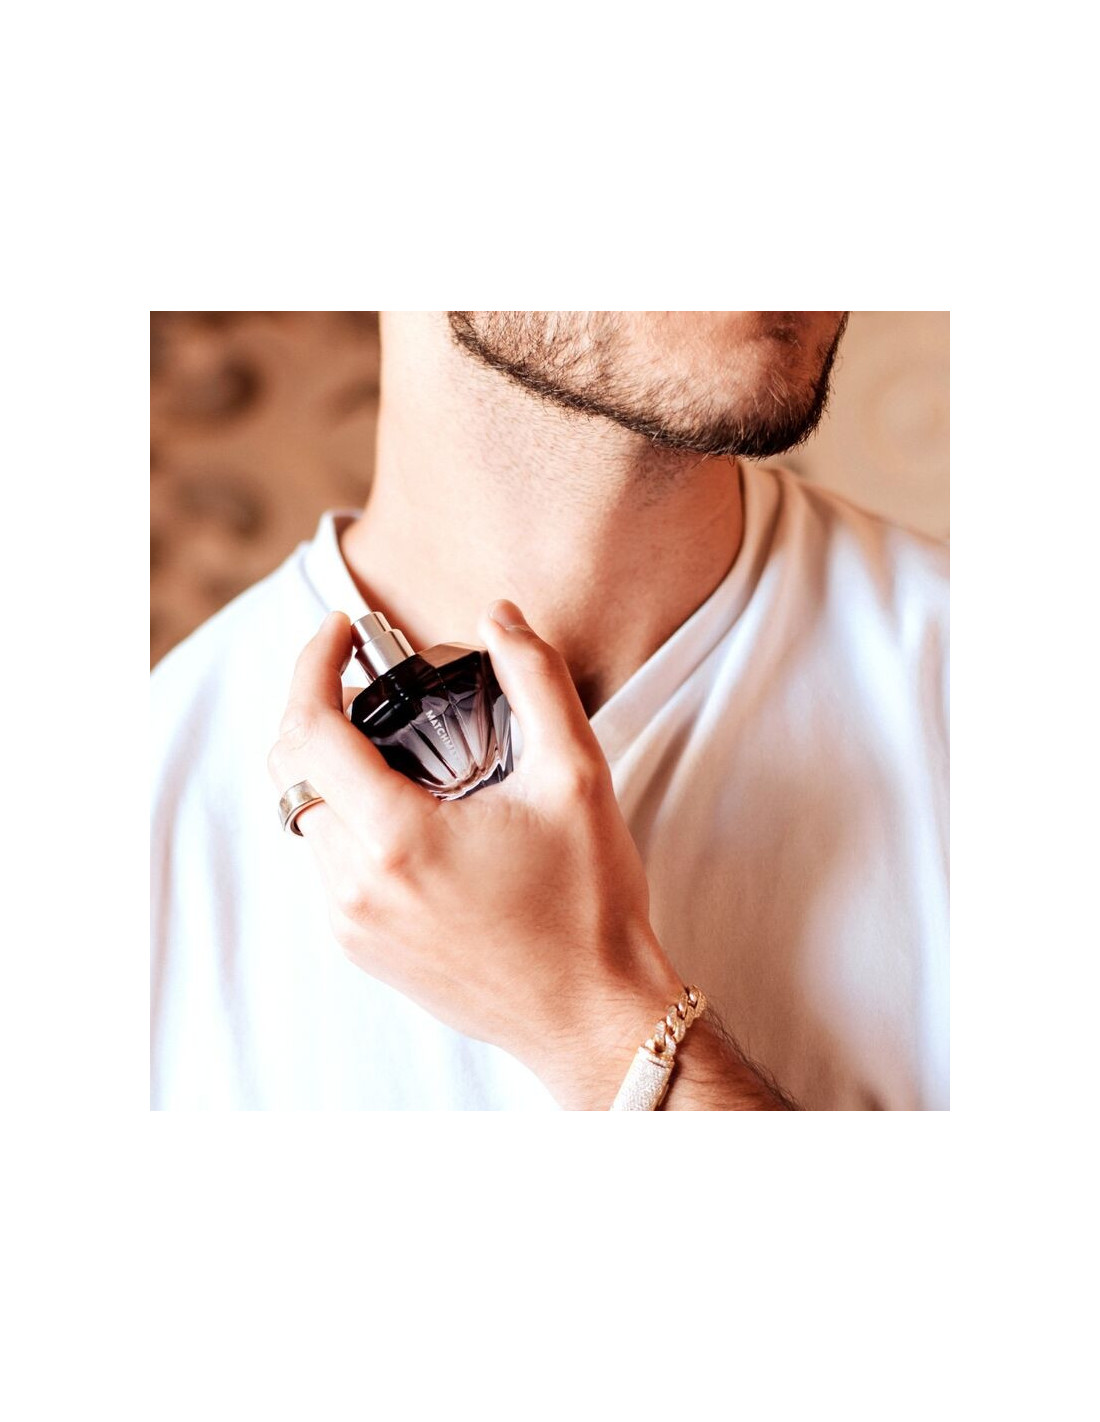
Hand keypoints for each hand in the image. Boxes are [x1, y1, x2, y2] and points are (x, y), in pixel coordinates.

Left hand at [266, 600, 685, 1108]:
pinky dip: (341, 817)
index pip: (308, 730)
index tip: (340, 632)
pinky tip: (399, 808)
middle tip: (362, 680)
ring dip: (326, 766)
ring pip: (301, 818)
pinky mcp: (359, 948)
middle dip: (313, 708)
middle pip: (290, 770)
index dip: (312, 664)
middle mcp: (355, 886)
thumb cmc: (588, 903)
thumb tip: (498, 616)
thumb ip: (537, 680)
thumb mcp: (576, 777)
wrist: (590, 1015)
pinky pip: (322, 863)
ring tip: (386, 743)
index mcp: (398, 839)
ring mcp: (349, 924)